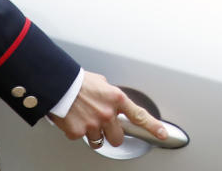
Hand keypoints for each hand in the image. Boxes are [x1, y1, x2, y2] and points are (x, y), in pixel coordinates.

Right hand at [49, 71, 166, 148]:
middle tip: (104, 126)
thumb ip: (111, 96)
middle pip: (118, 138)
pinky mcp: (78, 132)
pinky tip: (74, 119)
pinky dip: (77, 131)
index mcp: (116, 99)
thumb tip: (113, 102)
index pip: (139, 116)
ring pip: (99, 141)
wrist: (58, 84)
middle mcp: (107, 113)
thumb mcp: (102, 83)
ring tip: (85, 118)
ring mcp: (93, 124)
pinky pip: (81, 138)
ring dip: (94, 133)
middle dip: (112, 134)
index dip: (153, 127)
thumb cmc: (79, 81)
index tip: (163, 134)